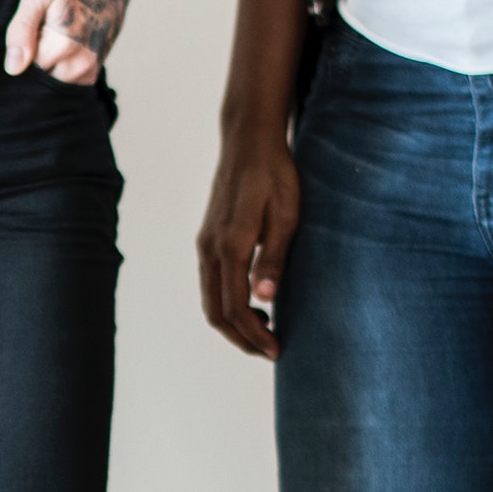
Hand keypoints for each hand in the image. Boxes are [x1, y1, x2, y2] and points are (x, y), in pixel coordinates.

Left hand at [4, 0, 138, 85]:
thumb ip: (21, 33)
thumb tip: (13, 68)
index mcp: (62, 46)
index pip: (27, 67)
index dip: (28, 46)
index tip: (39, 25)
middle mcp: (80, 63)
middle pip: (43, 76)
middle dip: (41, 56)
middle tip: (51, 27)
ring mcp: (91, 67)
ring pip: (56, 79)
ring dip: (54, 61)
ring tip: (62, 33)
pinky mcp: (97, 67)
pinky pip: (71, 80)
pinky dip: (66, 66)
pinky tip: (71, 42)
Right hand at [196, 117, 299, 360]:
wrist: (249, 140)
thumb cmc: (276, 173)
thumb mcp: (286, 214)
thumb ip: (273, 256)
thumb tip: (265, 299)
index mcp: (230, 246)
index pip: (235, 308)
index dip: (255, 336)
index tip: (277, 350)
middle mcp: (210, 249)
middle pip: (216, 313)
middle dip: (242, 339)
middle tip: (270, 350)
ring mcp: (205, 244)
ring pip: (210, 301)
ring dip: (234, 324)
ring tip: (264, 331)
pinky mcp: (208, 239)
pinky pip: (211, 284)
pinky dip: (227, 305)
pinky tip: (253, 304)